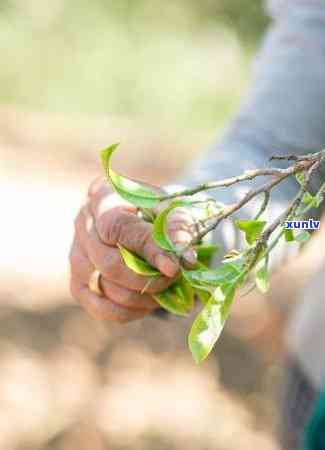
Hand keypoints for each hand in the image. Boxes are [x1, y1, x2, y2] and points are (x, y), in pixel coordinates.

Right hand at [69, 177, 196, 322]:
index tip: (174, 267)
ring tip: (165, 287)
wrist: (141, 221)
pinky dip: (131, 311)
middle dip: (148, 278)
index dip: (148, 250)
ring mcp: (76, 256)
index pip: (119, 228)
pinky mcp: (78, 283)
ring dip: (143, 296)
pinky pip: (102, 309)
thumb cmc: (157, 212)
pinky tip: (149, 301)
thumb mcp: (172, 208)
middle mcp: (82, 225)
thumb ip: (178, 228)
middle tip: (174, 277)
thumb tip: (186, 259)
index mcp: (103, 197)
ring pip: (106, 289)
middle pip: (109, 264)